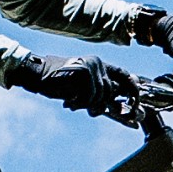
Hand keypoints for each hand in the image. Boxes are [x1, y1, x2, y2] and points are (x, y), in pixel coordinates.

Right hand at [35, 56, 158, 124]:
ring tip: (72, 102)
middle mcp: (98, 62)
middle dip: (100, 105)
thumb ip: (98, 93)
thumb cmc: (57, 83)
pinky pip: (90, 95)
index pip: (123, 75)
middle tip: (86, 108)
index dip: (133, 89)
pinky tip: (69, 101)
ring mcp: (92, 65)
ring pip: (101, 95)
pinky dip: (80, 102)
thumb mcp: (81, 89)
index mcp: (99, 64)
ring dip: (87, 104)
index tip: (136, 103)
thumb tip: (117, 106)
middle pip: (111, 91)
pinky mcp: (84, 70)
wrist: (36, 74)